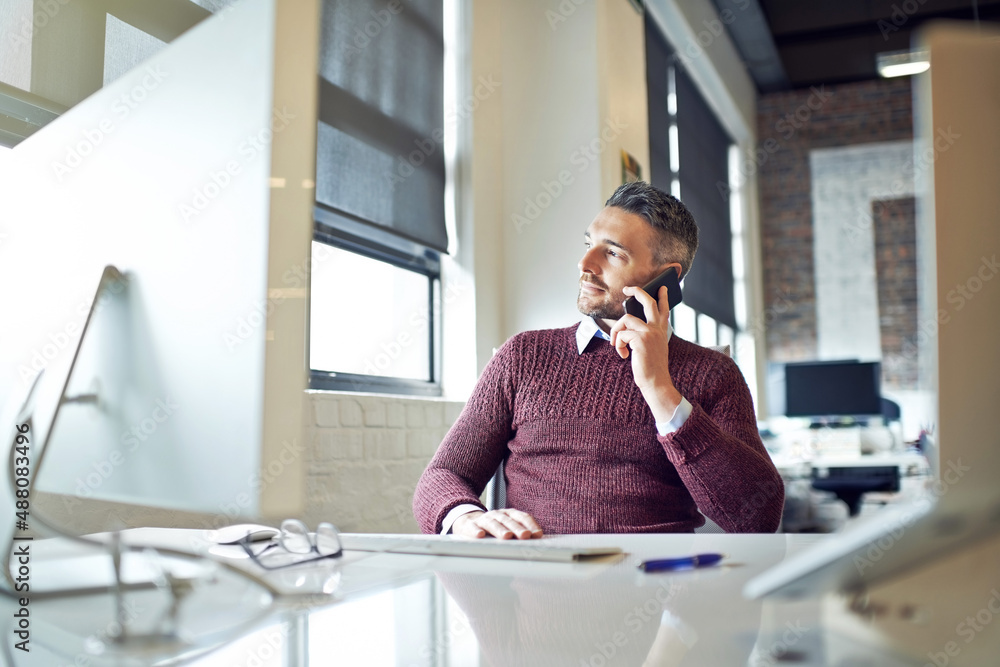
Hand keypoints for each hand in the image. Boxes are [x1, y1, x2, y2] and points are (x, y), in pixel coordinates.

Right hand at [452, 509, 542, 539]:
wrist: (468, 521)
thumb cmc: (494, 527)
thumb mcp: (508, 526)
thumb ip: (522, 532)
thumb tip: (538, 540)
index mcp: (509, 514)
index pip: (522, 517)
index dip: (530, 525)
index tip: (538, 534)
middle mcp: (497, 515)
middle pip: (508, 521)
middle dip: (517, 528)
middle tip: (525, 536)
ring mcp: (483, 519)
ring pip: (492, 523)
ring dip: (500, 530)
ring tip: (507, 536)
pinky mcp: (469, 525)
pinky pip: (472, 527)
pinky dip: (476, 531)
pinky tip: (480, 535)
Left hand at [609, 284, 682, 421]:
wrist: (656, 383)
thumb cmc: (651, 368)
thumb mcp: (652, 348)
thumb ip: (645, 335)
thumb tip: (628, 324)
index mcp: (661, 331)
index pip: (664, 309)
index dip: (663, 297)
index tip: (662, 287)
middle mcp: (657, 329)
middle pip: (647, 302)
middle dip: (637, 291)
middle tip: (627, 289)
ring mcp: (649, 332)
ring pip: (626, 319)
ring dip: (616, 331)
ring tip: (616, 344)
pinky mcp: (640, 339)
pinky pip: (621, 334)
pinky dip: (617, 345)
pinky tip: (624, 355)